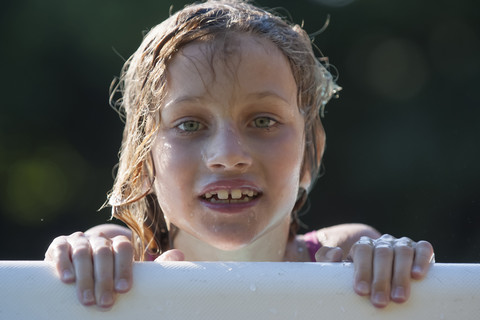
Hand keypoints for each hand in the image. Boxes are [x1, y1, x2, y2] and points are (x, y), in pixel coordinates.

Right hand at [45, 231, 185, 307]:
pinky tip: (67, 279)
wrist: (81, 263)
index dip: (124, 268)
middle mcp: (100, 240)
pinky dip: (63, 263)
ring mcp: (79, 241)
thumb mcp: (131, 271)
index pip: (124, 249)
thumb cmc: (111, 272)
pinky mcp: (60, 245)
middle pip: (104, 253)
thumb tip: (179, 255)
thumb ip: (154, 267)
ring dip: (85, 277)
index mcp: (119, 244)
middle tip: (106, 303)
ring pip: (83, 253)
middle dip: (105, 279)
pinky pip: (60, 250)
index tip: (124, 290)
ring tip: (87, 300)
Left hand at [315, 234, 433, 307]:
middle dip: (381, 279)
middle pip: (382, 254)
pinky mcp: (419, 248)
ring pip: (402, 252)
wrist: (387, 273)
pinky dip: (421, 260)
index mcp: (364, 246)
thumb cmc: (363, 277)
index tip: (361, 291)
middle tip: (379, 302)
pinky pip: (423, 248)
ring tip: (399, 298)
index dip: (362, 270)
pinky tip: (418, 275)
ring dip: (400, 275)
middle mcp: (383, 242)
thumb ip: (328, 261)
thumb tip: (335, 254)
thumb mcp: (342, 271)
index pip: (362, 251)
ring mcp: (402, 244)